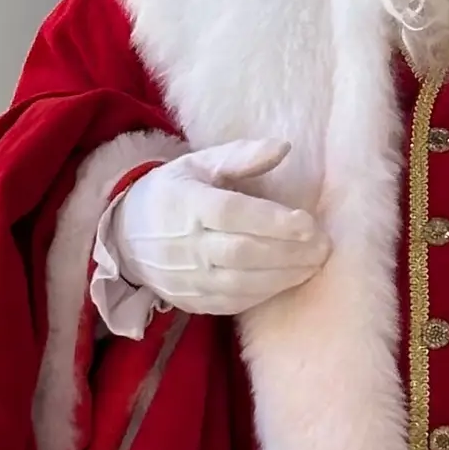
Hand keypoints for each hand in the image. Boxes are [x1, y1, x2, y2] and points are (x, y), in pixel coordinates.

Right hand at [111, 138, 330, 315]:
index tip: (309, 223)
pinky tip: (289, 280)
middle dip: (288, 252)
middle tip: (324, 246)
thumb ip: (241, 156)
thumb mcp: (199, 164)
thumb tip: (283, 147)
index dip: (273, 221)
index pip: (232, 214)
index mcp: (186, 204)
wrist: (124, 236)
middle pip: (242, 252)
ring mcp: (185, 278)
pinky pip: (232, 303)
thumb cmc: (172, 193)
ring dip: (283, 276)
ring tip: (314, 264)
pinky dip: (265, 293)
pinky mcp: (190, 301)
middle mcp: (183, 244)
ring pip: (240, 283)